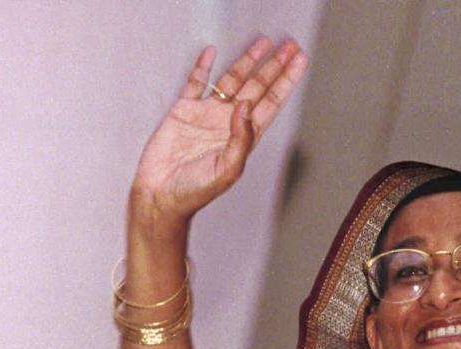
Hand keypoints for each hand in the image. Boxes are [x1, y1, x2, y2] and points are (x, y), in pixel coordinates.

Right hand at [131, 37, 308, 223]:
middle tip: (289, 46)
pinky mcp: (183, 111)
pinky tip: (212, 52)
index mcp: (244, 137)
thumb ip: (241, 140)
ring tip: (263, 43)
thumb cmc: (196, 191)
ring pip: (231, 80)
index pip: (270, 103)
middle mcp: (229, 122)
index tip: (298, 63)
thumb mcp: (227, 170)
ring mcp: (206, 114)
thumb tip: (245, 107)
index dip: (285, 82)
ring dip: (246, 61)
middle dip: (273, 67)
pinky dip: (202, 68)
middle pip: (257, 87)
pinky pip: (195, 83)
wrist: (161, 194)